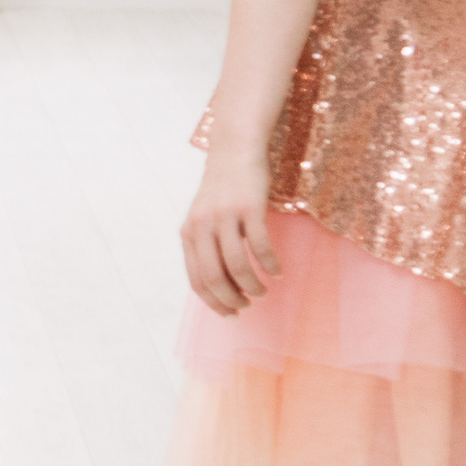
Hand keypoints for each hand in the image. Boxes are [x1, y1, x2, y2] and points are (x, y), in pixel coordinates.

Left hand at [179, 148, 279, 315]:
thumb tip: (221, 286)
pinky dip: (270, 264)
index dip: (214, 302)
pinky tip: (277, 272)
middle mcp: (202, 226)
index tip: (231, 315)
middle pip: (215, 277)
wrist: (234, 151)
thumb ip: (206, 246)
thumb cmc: (222, 190)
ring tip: (264, 290)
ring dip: (254, 285)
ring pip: (239, 265)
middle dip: (233, 299)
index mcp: (189, 233)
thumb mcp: (204, 218)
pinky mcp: (249, 207)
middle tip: (248, 306)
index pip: (197, 280)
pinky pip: (261, 246)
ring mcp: (225, 216)